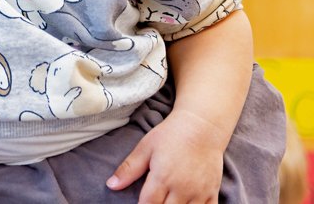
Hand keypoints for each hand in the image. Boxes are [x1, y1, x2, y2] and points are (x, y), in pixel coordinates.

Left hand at [107, 108, 228, 202]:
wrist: (202, 127)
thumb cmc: (170, 135)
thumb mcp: (145, 148)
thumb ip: (129, 169)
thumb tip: (110, 185)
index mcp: (162, 178)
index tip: (140, 203)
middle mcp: (182, 188)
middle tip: (153, 199)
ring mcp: (199, 192)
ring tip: (167, 201)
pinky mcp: (213, 192)